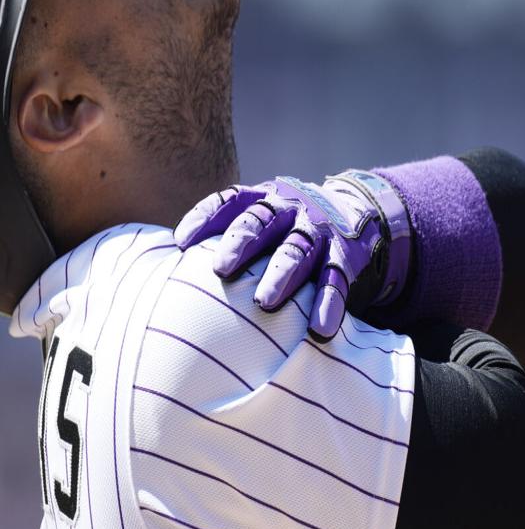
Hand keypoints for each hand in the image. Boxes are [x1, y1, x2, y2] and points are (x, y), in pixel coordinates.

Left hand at [174, 172, 411, 340]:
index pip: (229, 201)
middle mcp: (291, 210)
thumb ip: (228, 235)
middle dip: (241, 243)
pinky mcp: (345, 257)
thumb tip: (163, 271)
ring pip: (298, 250)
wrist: (357, 214)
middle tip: (220, 269)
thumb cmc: (288, 228)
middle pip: (262, 221)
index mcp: (264, 198)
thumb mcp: (263, 218)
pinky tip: (320, 329)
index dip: (204, 217)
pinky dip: (329, 305)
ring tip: (264, 303)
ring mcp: (319, 232)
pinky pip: (337, 281)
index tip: (181, 242)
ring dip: (282, 275)